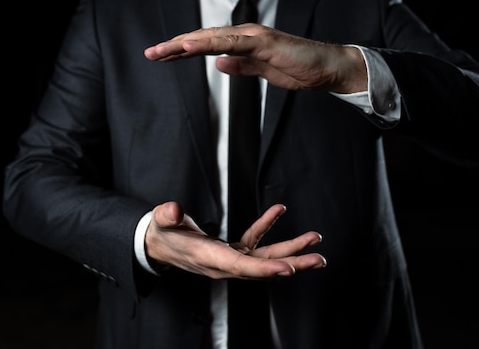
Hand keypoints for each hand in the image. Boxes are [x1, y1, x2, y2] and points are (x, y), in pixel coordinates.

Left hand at [143, 24, 367, 93]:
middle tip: (150, 53)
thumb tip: (219, 65)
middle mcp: (246, 35)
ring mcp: (254, 36)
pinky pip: (231, 42)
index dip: (181, 50)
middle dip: (174, 46)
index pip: (206, 44)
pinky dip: (208, 43)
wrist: (328, 68)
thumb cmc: (299, 69)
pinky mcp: (264, 42)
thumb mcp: (262, 72)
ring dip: (184, 43)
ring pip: (211, 37)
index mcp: (244, 43)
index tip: (161, 57)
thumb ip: (241, 67)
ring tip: (160, 50)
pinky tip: (188, 46)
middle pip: (203, 37)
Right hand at [145, 201, 326, 279]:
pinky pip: (255, 240)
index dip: (265, 269)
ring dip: (291, 250)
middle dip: (292, 264)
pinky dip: (267, 226)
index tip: (288, 268)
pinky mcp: (232, 251)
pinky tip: (279, 211)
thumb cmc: (162, 234)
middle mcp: (224, 263)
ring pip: (265, 258)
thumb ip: (167, 215)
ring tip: (314, 240)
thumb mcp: (160, 221)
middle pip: (263, 268)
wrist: (159, 245)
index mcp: (208, 257)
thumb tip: (175, 210)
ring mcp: (230, 259)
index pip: (240, 266)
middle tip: (319, 259)